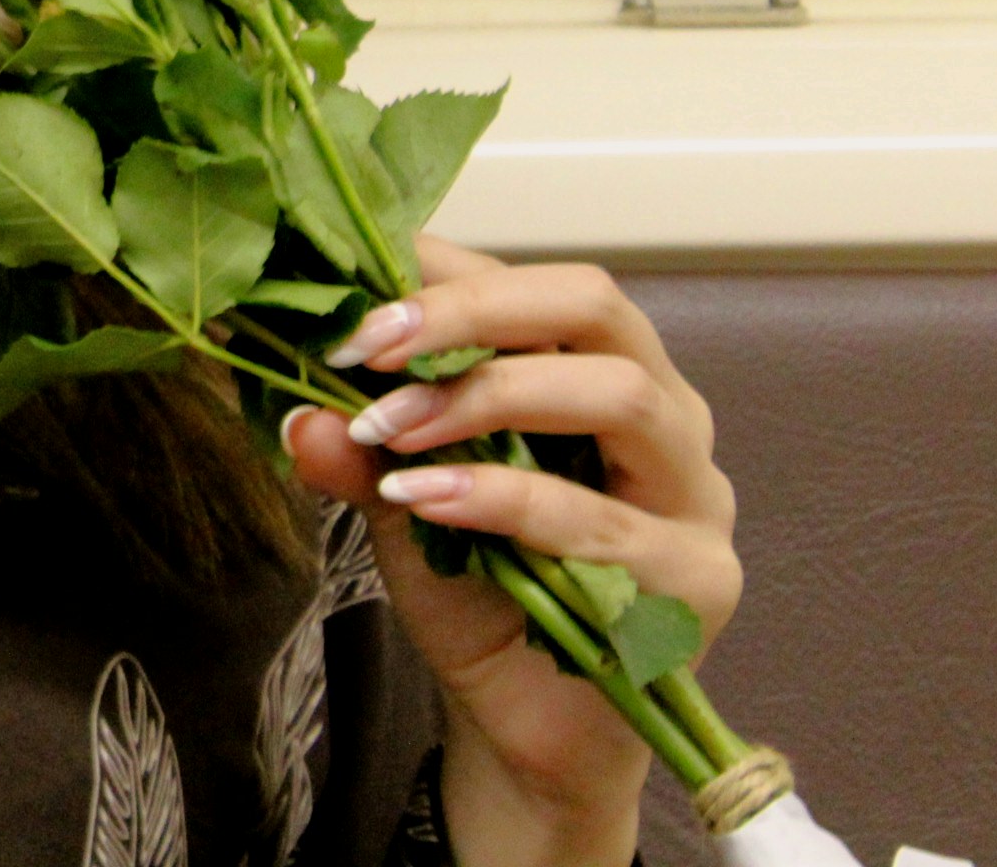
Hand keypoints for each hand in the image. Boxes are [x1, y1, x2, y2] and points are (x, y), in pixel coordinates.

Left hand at [284, 239, 740, 866]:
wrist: (523, 722)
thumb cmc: (477, 590)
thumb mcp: (397, 504)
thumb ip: (359, 450)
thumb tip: (300, 411)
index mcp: (597, 368)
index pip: (531, 281)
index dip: (440, 274)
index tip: (346, 295)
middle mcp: (663, 412)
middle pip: (594, 306)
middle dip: (472, 311)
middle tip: (368, 341)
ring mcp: (692, 494)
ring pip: (616, 395)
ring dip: (484, 399)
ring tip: (388, 429)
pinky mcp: (697, 578)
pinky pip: (601, 518)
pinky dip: (501, 499)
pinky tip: (424, 501)